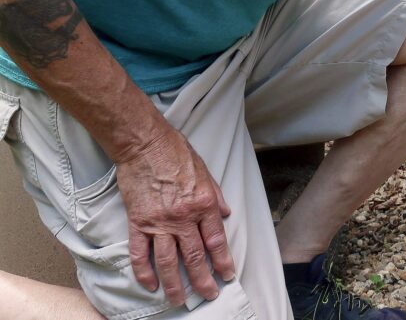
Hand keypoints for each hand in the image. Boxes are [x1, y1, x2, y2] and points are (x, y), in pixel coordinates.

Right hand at [116, 130, 234, 305]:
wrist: (145, 145)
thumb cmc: (177, 153)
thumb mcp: (206, 172)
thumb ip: (217, 196)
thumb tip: (226, 214)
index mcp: (204, 204)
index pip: (216, 241)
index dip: (222, 261)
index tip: (226, 276)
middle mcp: (184, 217)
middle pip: (194, 257)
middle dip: (203, 280)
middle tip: (209, 295)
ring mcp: (159, 222)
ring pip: (168, 261)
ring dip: (175, 284)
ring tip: (179, 301)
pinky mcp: (138, 222)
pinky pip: (140, 253)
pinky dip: (144, 272)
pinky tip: (151, 285)